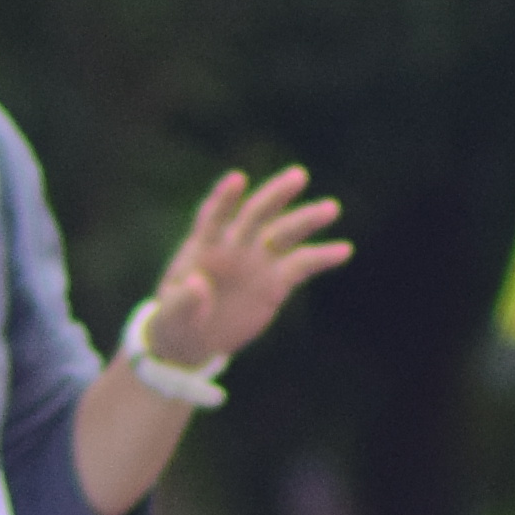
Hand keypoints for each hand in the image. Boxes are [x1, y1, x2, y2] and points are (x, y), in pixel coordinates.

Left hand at [136, 166, 351, 369]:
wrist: (194, 338)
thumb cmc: (176, 319)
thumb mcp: (171, 315)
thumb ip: (182, 301)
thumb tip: (198, 285)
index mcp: (203, 246)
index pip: (214, 215)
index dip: (225, 198)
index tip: (238, 179)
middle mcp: (234, 245)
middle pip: (256, 214)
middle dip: (275, 195)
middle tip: (299, 176)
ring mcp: (257, 261)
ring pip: (283, 233)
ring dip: (306, 220)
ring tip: (331, 208)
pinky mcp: (275, 281)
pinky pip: (302, 265)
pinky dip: (322, 257)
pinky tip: (343, 249)